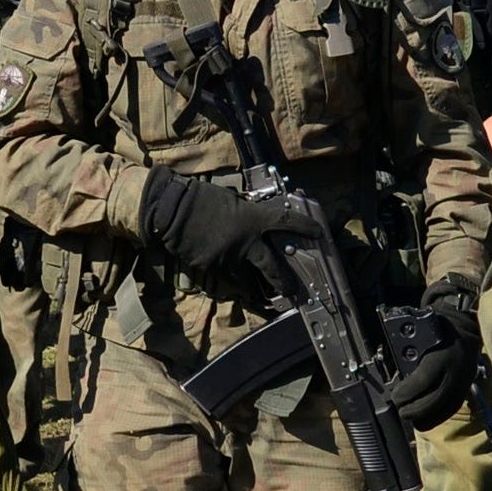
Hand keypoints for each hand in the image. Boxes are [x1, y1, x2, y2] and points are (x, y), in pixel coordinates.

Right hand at [136, 166, 310, 292]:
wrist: (172, 210)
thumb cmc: (201, 198)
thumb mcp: (231, 202)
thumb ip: (247, 215)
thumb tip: (256, 223)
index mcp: (252, 219)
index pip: (285, 222)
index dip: (304, 227)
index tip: (319, 233)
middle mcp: (245, 242)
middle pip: (271, 267)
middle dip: (283, 281)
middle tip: (292, 291)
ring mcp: (229, 257)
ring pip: (242, 271)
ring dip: (244, 271)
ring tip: (242, 272)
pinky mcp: (212, 267)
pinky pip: (222, 272)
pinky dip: (221, 267)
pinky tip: (214, 258)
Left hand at [385, 277, 481, 427]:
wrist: (465, 323)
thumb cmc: (436, 326)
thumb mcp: (419, 335)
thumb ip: (408, 355)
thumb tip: (396, 377)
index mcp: (442, 353)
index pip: (423, 380)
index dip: (407, 393)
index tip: (396, 397)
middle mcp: (457, 368)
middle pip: (436, 399)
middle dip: (416, 410)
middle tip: (402, 412)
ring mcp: (465, 378)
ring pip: (447, 406)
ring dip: (428, 417)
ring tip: (414, 420)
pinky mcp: (468, 384)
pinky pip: (454, 405)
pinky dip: (440, 415)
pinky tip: (428, 419)